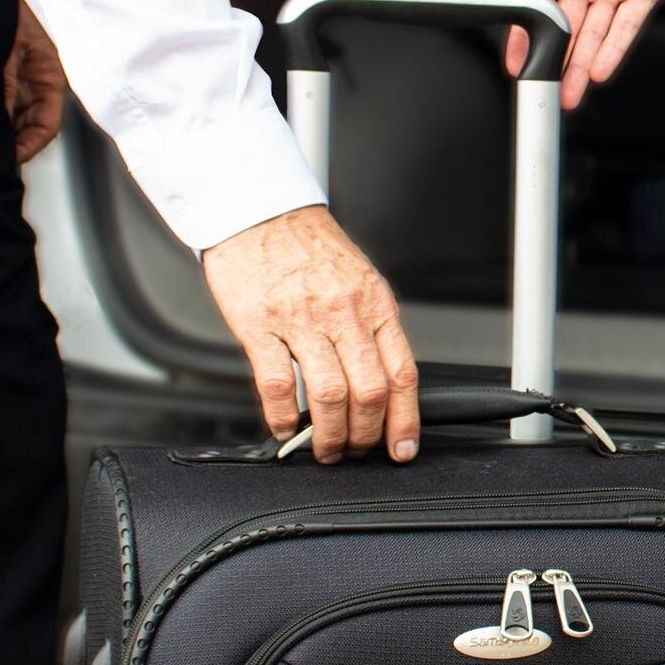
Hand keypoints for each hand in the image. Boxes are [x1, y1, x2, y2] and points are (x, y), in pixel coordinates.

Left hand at [4, 0, 64, 162]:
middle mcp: (34, 80)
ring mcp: (15, 75)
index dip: (30, 146)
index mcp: (50, 77)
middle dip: (11, 141)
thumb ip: (3, 90)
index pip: (47, 126)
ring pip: (9, 114)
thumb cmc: (9, 5)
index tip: (8, 159)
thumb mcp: (8, 52)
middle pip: (27, 124)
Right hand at [201, 206, 420, 462]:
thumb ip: (371, 328)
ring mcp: (301, 320)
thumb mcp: (359, 281)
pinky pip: (277, 383)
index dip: (405, 420)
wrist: (260, 212)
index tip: (402, 449)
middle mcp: (343, 313)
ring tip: (324, 449)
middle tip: (356, 452)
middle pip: (369, 392)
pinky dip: (282, 417)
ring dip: (329, 435)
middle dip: (366, 435)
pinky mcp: (259, 325)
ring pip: (328, 395)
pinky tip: (285, 428)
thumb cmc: (308, 249)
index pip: (402, 374)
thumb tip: (384, 383)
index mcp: (374, 304)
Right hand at [495, 0, 664, 108]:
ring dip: (582, 64)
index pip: (536, 3)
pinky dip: (615, 50)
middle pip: (566, 26)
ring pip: (595, 34)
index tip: (515, 61)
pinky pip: (629, 27)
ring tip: (570, 95)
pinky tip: (600, 71)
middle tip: (545, 91)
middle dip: (555, 61)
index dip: (525, 33)